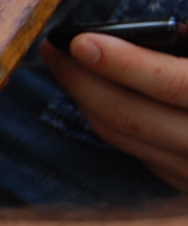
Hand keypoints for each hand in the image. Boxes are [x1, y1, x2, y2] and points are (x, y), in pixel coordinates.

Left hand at [46, 35, 187, 188]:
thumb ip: (179, 53)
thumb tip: (125, 39)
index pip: (170, 85)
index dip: (124, 63)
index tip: (80, 42)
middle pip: (129, 116)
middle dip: (82, 80)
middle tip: (52, 47)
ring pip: (122, 135)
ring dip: (85, 98)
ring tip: (63, 63)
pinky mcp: (182, 186)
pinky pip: (133, 149)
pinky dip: (105, 118)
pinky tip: (90, 94)